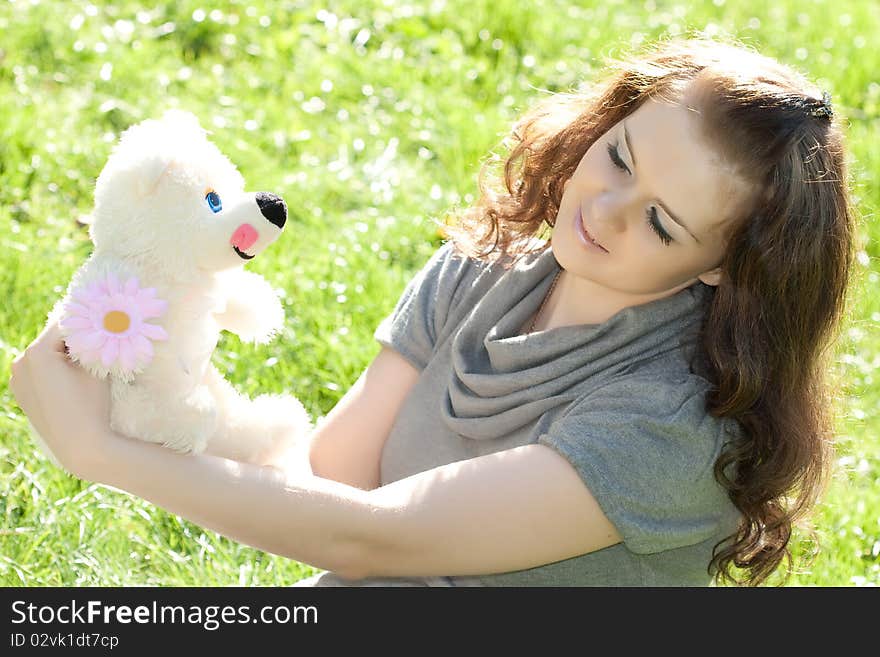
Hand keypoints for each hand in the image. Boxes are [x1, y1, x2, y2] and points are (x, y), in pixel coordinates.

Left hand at [9, 320, 112, 478]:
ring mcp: (18, 379)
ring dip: (64, 354)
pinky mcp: (21, 394)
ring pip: (46, 355)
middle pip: (53, 339)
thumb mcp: (95, 366)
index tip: (106, 322)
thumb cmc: (92, 404)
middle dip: (75, 339)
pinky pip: (39, 372)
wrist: (81, 446)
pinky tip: (72, 379)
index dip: (87, 322)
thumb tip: (98, 324)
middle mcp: (21, 362)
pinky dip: (55, 369)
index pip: (65, 324)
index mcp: (37, 351)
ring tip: (87, 361)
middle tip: (99, 340)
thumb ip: (91, 342)